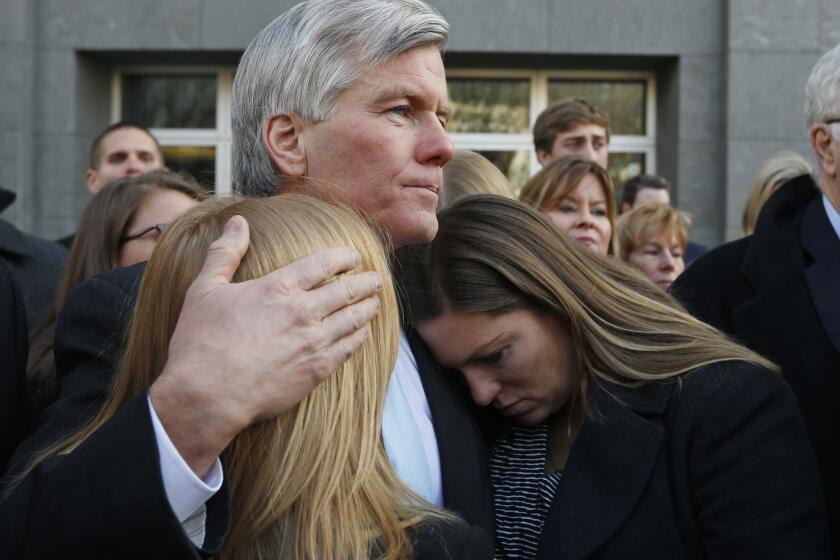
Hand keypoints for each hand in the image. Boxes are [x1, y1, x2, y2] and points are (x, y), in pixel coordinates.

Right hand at [149, 215, 382, 474]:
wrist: (207, 395)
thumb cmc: (201, 342)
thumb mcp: (205, 289)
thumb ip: (225, 253)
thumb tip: (237, 222)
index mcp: (278, 288)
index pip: (323, 263)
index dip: (344, 257)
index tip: (354, 256)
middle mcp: (302, 312)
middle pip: (347, 290)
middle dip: (366, 282)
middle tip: (376, 279)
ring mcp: (313, 342)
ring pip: (354, 319)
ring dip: (369, 307)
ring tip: (376, 301)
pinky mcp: (316, 370)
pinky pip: (349, 348)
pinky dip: (360, 336)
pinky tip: (363, 332)